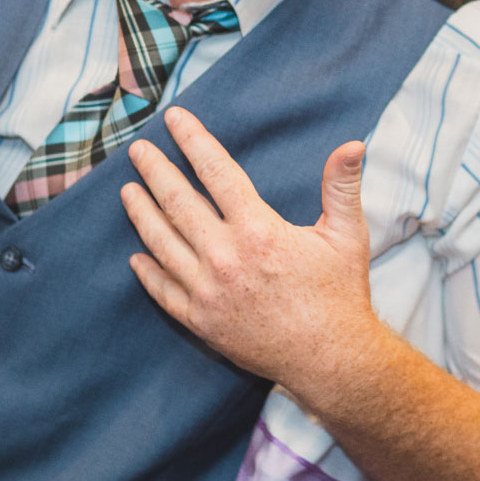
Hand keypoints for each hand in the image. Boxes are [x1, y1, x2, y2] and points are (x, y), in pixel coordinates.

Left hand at [121, 107, 382, 390]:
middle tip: (139, 150)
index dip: (193, 140)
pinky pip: (163, 290)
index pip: (216, 171)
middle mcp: (226, 258)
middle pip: (177, 202)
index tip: (174, 119)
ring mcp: (208, 292)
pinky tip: (136, 256)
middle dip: (155, 171)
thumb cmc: (340, 296)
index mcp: (259, 230)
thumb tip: (352, 144)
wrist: (331, 361)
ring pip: (161, 243)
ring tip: (127, 191)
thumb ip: (342, 186)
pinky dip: (146, 272)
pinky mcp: (201, 322)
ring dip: (141, 213)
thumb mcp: (348, 235)